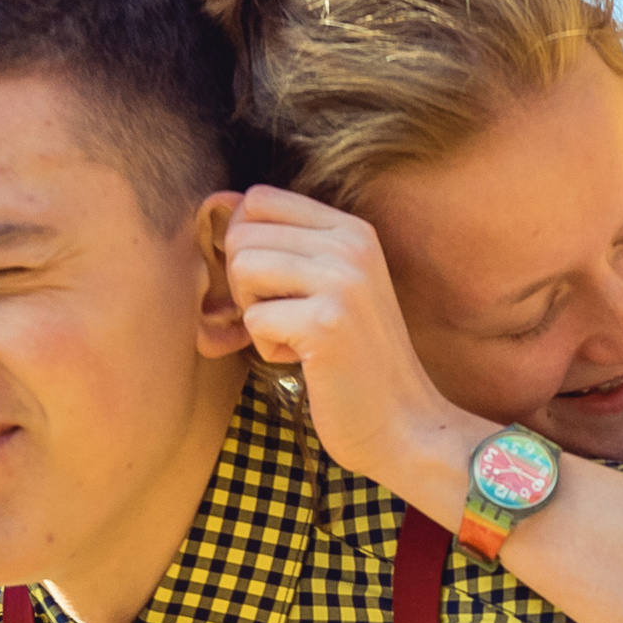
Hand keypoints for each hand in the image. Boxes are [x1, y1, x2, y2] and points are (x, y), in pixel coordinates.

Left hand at [222, 190, 461, 493]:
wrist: (404, 423)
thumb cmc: (356, 359)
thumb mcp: (333, 285)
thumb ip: (287, 246)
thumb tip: (219, 206)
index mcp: (352, 230)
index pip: (259, 199)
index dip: (243, 242)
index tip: (268, 284)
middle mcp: (350, 245)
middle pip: (243, 234)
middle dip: (246, 284)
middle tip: (285, 318)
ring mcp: (341, 281)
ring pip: (243, 269)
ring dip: (255, 314)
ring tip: (296, 337)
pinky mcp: (326, 323)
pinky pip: (254, 319)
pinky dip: (267, 349)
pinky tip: (305, 361)